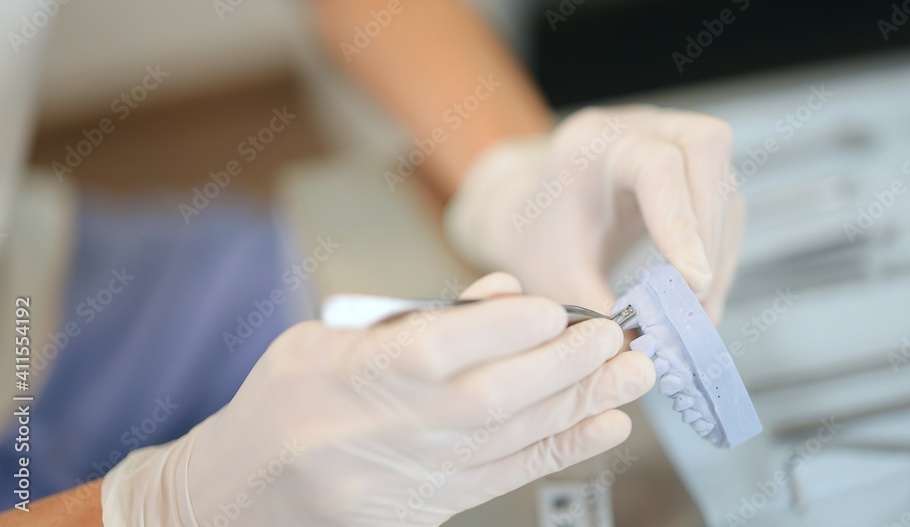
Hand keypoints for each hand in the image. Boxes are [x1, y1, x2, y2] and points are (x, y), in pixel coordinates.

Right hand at [101, 273, 654, 526]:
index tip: (554, 306)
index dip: (500, 329)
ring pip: (505, 442)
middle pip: (484, 401)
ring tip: (631, 375)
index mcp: (341, 379)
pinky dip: (560, 450)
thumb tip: (502, 295)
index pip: (432, 352)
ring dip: (577, 407)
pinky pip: (504, 479)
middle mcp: (376, 435)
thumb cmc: (283, 401)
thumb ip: (414, 316)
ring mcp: (405, 481)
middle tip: (614, 336)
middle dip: (560, 367)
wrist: (242, 493)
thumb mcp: (326, 337)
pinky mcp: (428, 509)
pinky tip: (604, 426)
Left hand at [445, 105, 744, 320]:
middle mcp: (636, 128)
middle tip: (698, 300)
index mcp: (592, 144)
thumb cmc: (535, 240)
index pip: (655, 165)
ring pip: (722, 177)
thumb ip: (601, 316)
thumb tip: (646, 355)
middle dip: (711, 230)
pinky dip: (719, 249)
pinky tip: (699, 293)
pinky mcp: (688, 166)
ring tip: (698, 311)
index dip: (681, 222)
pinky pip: (722, 200)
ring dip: (720, 248)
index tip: (691, 284)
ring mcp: (667, 139)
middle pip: (706, 148)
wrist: (525, 215)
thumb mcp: (557, 279)